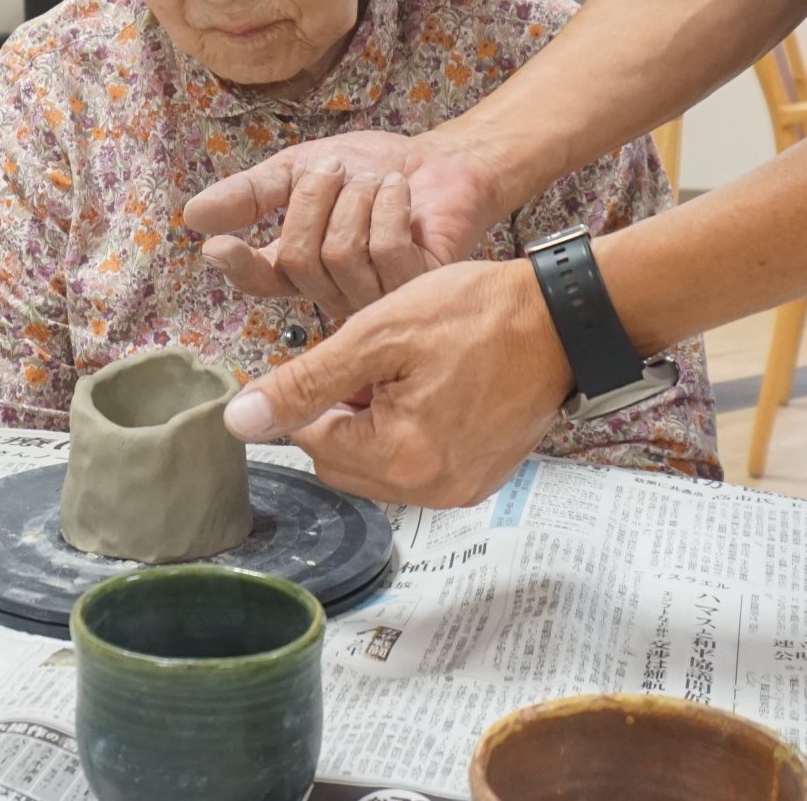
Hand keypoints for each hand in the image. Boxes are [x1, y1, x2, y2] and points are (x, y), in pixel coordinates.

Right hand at [185, 129, 505, 317]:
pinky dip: (388, 206)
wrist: (440, 160)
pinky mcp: (417, 290)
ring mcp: (376, 298)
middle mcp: (333, 292)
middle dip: (314, 200)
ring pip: (341, 254)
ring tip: (376, 181)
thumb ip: (250, 193)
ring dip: (356, 198)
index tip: (218, 246)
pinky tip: (399, 192)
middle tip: (337, 167)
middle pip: (299, 258)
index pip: (260, 282)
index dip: (238, 268)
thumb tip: (192, 216)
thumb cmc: (370, 168)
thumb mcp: (299, 169)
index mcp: (300, 269)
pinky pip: (385, 250)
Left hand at [221, 260, 572, 507]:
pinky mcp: (482, 477)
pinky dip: (411, 430)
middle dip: (342, 413)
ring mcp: (462, 489)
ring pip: (379, 464)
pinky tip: (433, 388)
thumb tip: (241, 421)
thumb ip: (306, 381)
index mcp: (400, 460)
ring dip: (375, 421)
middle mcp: (432, 491)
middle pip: (343, 462)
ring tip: (406, 370)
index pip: (312, 442)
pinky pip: (420, 464)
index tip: (336, 354)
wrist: (565, 318)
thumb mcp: (378, 334)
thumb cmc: (477, 314)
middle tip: (373, 360)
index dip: (312, 394)